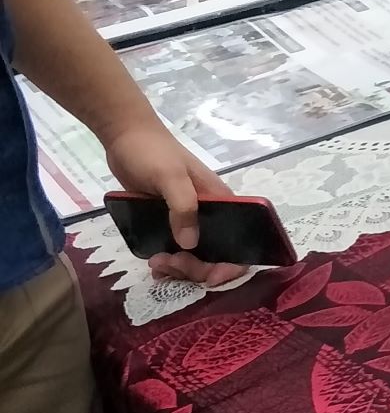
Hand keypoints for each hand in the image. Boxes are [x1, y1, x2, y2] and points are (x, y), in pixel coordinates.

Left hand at [104, 120, 251, 288]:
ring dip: (179, 268)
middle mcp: (209, 214)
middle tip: (169, 264)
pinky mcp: (167, 221)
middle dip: (196, 268)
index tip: (210, 277)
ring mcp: (187, 219)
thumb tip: (190, 244)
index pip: (240, 240)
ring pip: (194, 256)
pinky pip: (174, 249)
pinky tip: (153, 265)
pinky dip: (167, 262)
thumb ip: (182, 207)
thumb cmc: (152, 151)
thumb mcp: (169, 177)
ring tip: (156, 265)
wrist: (125, 135)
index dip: (231, 264)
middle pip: (216, 255)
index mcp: (219, 201)